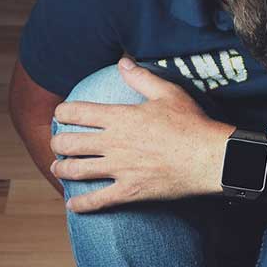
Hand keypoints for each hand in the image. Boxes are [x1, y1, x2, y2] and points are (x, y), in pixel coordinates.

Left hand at [50, 57, 234, 212]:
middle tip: (57, 143)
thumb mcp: (168, 93)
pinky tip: (72, 204)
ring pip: (77, 171)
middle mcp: (113, 143)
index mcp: (120, 118)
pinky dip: (81, 204)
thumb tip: (123, 62)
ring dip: (61, 169)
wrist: (209, 158)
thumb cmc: (191, 124)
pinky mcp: (130, 191)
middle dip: (58, 143)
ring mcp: (120, 169)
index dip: (63, 113)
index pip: (77, 112)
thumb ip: (141, 77)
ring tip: (57, 168)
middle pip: (70, 143)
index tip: (60, 114)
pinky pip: (98, 201)